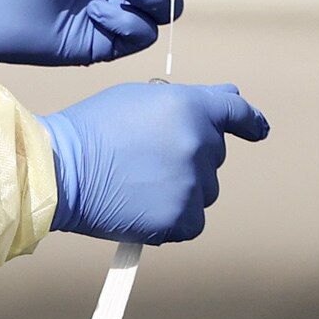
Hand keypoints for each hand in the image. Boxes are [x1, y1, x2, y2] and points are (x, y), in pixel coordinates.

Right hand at [41, 81, 269, 242]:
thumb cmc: (92, 129)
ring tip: (136, 181)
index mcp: (188, 107)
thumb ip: (188, 100)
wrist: (60, 170)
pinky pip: (192, 219)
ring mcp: (193, 185)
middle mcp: (199, 144)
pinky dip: (172, 215)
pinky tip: (141, 204)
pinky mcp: (183, 219)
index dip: (250, 122)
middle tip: (145, 155)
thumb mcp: (138, 98)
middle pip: (214, 153)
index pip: (235, 113)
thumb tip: (231, 98)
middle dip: (190, 154)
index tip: (259, 130)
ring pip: (204, 188)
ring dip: (181, 186)